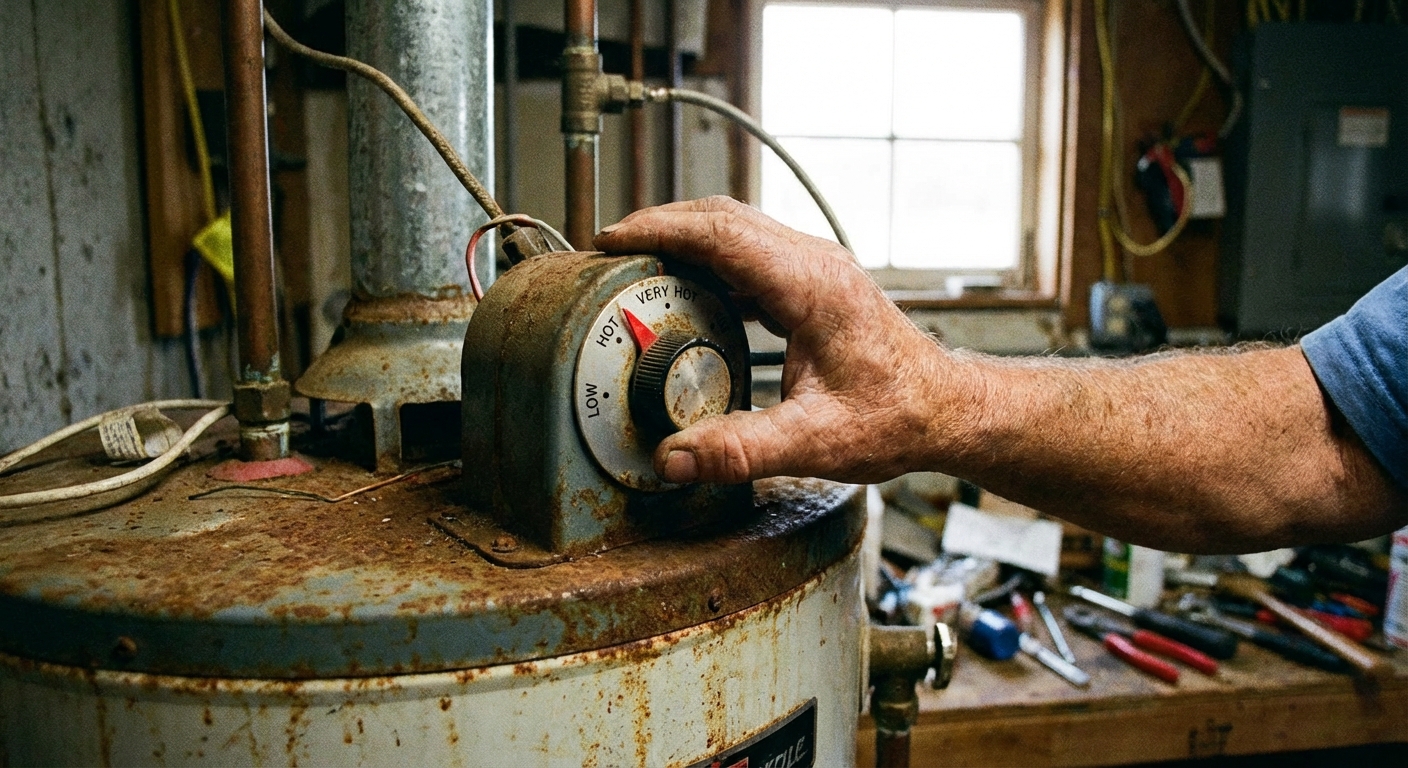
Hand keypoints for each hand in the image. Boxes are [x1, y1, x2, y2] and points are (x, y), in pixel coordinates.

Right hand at [594, 196, 955, 484]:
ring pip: (737, 229)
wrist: (949, 410)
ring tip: (637, 265)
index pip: (721, 234)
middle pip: (723, 218)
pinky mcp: (815, 283)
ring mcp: (817, 268)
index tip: (611, 240)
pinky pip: (751, 253)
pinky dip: (709, 260)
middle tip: (609, 251)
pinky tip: (685, 290)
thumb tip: (675, 460)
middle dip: (660, 226)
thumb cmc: (899, 418)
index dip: (659, 231)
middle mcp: (815, 263)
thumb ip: (742, 450)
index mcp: (812, 286)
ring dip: (684, 238)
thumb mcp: (817, 443)